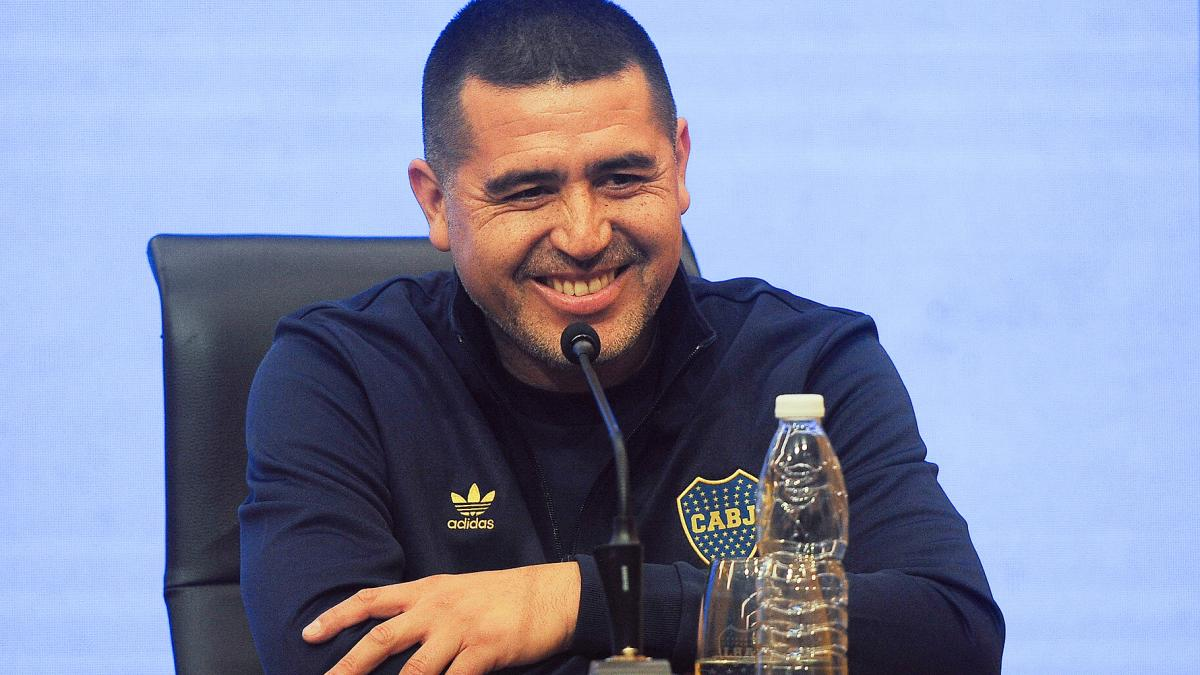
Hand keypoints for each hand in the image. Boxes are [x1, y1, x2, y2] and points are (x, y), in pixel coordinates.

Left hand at [302, 562, 580, 674]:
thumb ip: (426, 607)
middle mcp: (438, 608)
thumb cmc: (505, 595)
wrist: (553, 594)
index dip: (338, 616)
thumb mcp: (458, 590)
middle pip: (382, 638)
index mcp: (428, 591)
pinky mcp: (484, 650)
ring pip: (413, 670)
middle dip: (348, 666)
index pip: (373, 600)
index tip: (309, 633)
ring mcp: (461, 630)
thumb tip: (393, 629)